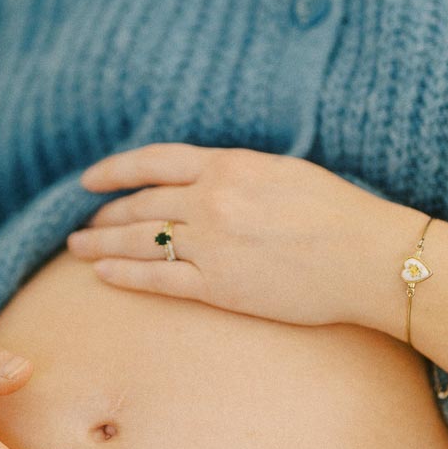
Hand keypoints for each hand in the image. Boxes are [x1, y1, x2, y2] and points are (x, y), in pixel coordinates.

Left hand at [70, 143, 388, 326]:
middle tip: (84, 223)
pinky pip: (158, 280)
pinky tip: (103, 275)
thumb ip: (237, 174)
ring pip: (139, 242)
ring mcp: (212, 244)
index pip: (154, 162)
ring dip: (102, 244)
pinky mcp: (220, 286)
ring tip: (77, 248)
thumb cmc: (338, 212)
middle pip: (140, 205)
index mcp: (229, 166)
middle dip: (105, 214)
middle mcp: (212, 201)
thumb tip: (206, 179)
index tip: (89, 180)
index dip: (115, 171)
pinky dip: (124, 275)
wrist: (369, 257)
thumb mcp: (282, 172)